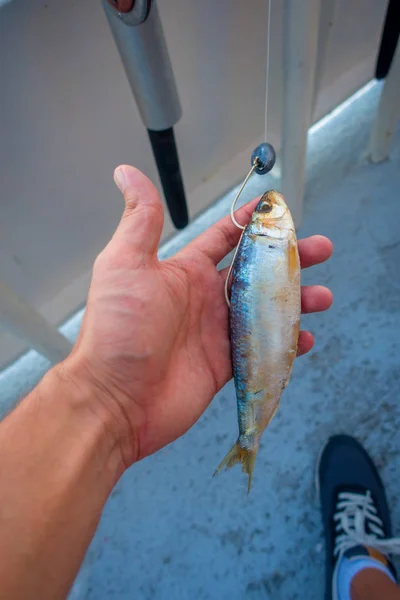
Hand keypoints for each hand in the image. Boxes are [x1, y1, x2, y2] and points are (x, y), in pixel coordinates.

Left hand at [65, 166, 332, 465]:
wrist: (116, 399)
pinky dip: (285, 342)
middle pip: (256, 272)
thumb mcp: (126, 265)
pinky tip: (303, 337)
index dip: (251, 222)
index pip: (225, 238)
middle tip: (320, 250)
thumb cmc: (118, 329)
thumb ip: (141, 220)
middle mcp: (204, 299)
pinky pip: (262, 348)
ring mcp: (216, 332)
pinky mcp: (225, 364)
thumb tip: (126, 172)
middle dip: (288, 260)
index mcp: (185, 272)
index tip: (277, 208)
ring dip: (295, 300)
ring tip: (322, 296)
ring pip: (266, 309)